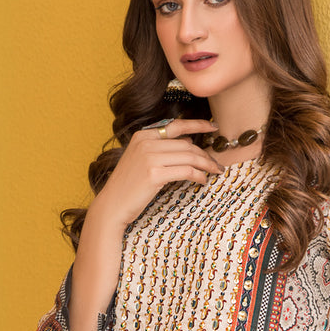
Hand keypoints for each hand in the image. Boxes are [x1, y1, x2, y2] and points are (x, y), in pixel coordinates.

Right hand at [90, 118, 220, 229]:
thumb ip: (160, 148)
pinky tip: (203, 181)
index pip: (176, 126)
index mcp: (142, 135)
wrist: (112, 206)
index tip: (214, 127)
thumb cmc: (129, 186)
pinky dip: (199, 176)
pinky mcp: (154, 174)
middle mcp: (146, 142)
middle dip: (205, 154)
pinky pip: (186, 171)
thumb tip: (188, 142)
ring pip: (189, 157)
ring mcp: (149, 157)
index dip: (198, 125)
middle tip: (217, 164)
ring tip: (215, 171)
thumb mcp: (141, 160)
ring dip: (206, 165)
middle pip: (186, 144)